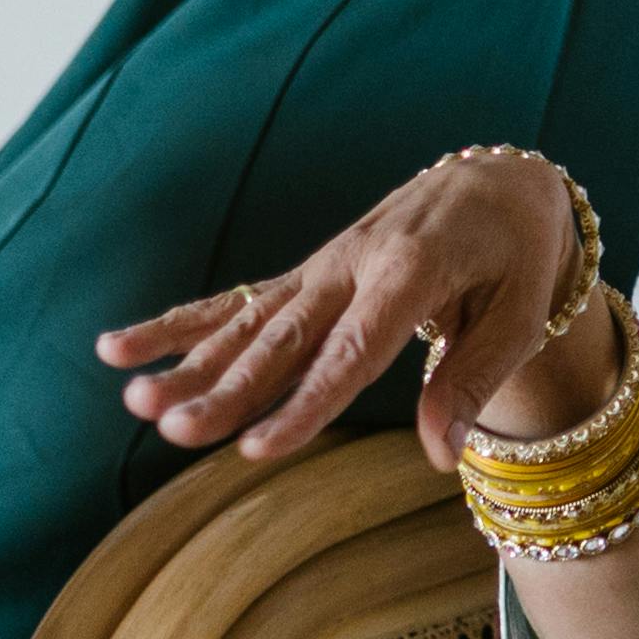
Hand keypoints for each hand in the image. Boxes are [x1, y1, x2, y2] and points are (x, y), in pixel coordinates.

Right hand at [101, 147, 599, 466]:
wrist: (499, 181)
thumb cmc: (518, 253)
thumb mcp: (520, 313)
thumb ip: (474, 380)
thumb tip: (438, 456)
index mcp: (411, 271)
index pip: (352, 354)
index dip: (304, 404)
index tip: (257, 450)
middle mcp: (353, 264)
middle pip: (283, 341)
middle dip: (225, 389)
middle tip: (171, 429)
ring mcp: (321, 268)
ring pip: (247, 322)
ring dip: (189, 362)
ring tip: (133, 399)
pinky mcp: (305, 276)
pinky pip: (236, 302)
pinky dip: (179, 324)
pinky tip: (118, 347)